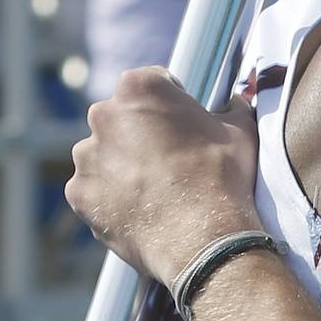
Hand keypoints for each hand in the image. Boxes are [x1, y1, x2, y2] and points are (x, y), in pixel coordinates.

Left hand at [67, 68, 260, 287]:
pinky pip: (96, 189)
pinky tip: (144, 209)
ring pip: (105, 154)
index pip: (153, 83)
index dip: (173, 103)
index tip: (186, 124)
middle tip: (173, 160)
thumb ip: (232, 108)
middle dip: (143, 132)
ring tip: (159, 190)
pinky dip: (114, 196)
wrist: (202, 237)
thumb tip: (235, 102)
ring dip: (125, 165)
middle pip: (123, 117)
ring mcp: (86, 156)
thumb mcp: (241, 130)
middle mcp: (103, 114)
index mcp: (140, 88)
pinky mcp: (79, 193)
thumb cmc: (223, 176)